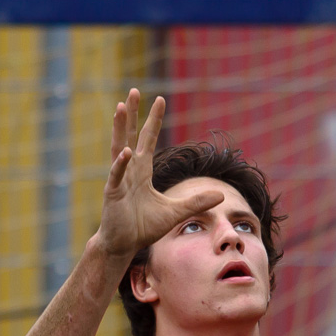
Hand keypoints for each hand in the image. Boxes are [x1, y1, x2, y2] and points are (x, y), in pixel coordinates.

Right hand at [95, 89, 220, 258]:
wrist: (124, 244)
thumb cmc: (144, 227)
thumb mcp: (176, 212)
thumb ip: (197, 201)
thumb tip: (222, 194)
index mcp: (142, 171)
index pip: (148, 139)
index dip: (153, 120)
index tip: (160, 99)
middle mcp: (129, 170)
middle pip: (131, 135)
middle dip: (133, 114)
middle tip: (134, 91)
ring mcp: (119, 180)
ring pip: (119, 148)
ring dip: (120, 128)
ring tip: (121, 107)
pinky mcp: (113, 193)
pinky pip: (117, 175)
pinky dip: (121, 164)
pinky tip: (127, 152)